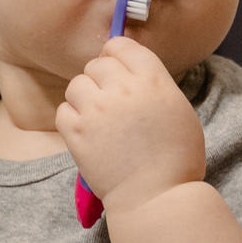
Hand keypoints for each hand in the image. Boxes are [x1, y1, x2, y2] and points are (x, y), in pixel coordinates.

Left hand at [56, 35, 205, 213]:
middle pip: (97, 64)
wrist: (156, 197)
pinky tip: (87, 131)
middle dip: (101, 78)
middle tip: (110, 100)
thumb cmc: (175, 157)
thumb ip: (154, 83)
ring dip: (85, 97)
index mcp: (152, 79)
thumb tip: (130, 69)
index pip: (122, 45)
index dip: (117, 54)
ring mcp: (97, 110)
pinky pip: (63, 110)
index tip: (117, 67)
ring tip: (98, 117)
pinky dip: (72, 118)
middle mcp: (123, 89)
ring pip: (76, 84)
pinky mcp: (77, 133)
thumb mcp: (178, 108)